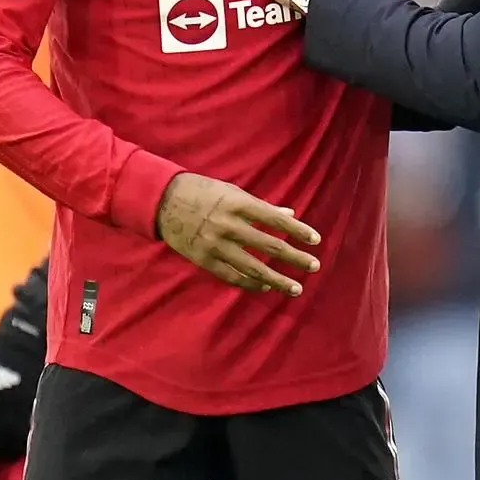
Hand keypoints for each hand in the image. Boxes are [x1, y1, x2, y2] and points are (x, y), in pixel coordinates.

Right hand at [157, 172, 320, 293]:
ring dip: (277, 280)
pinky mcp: (204, 260)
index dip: (298, 230)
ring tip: (296, 287)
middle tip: (314, 266)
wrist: (163, 201)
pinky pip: (232, 277)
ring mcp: (215, 245)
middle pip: (269, 246)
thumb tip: (290, 214)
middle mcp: (228, 225)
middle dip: (295, 257)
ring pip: (253, 268)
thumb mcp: (233, 192)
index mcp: (237, 204)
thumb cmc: (204, 192)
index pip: (275, 219)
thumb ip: (262, 207)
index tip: (317, 239)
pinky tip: (265, 287)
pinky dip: (250, 284)